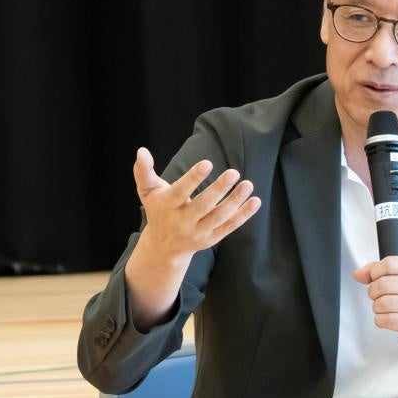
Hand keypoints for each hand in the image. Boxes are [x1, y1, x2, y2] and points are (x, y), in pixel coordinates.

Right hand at [133, 147, 260, 261]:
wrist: (164, 247)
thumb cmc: (158, 210)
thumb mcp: (147, 192)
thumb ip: (143, 171)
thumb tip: (141, 150)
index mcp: (168, 205)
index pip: (180, 191)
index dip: (193, 178)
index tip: (208, 163)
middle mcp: (183, 221)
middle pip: (203, 205)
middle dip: (219, 189)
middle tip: (234, 172)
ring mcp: (198, 232)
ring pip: (219, 217)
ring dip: (235, 201)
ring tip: (248, 184)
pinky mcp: (211, 239)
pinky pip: (229, 227)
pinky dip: (243, 215)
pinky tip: (255, 201)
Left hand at [352, 256, 397, 381]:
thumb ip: (380, 272)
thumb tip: (359, 273)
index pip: (390, 264)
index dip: (375, 271)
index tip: (373, 278)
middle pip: (384, 284)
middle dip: (373, 291)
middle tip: (377, 296)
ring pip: (383, 303)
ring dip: (377, 307)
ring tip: (383, 308)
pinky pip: (387, 320)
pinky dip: (380, 320)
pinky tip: (387, 318)